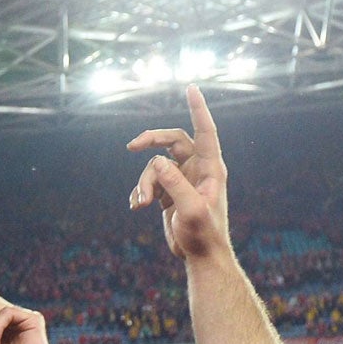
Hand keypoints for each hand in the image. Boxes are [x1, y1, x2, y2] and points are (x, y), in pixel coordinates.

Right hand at [128, 85, 231, 261]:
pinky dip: (140, 193)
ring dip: (143, 183)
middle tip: (131, 146)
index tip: (191, 88)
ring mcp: (182, 180)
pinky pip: (149, 183)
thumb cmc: (203, 233)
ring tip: (142, 204)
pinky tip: (137, 207)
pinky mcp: (170, 193)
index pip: (204, 131)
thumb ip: (175, 184)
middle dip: (151, 142)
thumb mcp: (191, 209)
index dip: (198, 109)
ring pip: (155, 167)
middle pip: (172, 141)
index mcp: (211, 168)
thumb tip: (157, 162)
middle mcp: (198, 169)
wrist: (200, 255)